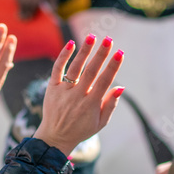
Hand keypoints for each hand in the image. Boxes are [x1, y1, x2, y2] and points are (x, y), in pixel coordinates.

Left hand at [33, 34, 123, 155]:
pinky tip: (70, 44)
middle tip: (109, 39)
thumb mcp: (100, 122)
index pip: (104, 81)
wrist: (55, 137)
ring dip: (84, 51)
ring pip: (75, 68)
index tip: (120, 53)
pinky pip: (57, 69)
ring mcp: (63, 91)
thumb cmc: (81, 129)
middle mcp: (77, 96)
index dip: (113, 67)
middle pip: (91, 71)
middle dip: (101, 54)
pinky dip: (63, 56)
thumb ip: (110, 105)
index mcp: (91, 105)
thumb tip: (121, 87)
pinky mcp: (51, 88)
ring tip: (92, 37)